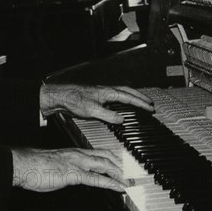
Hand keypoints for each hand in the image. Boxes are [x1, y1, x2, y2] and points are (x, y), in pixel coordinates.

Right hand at [11, 147, 127, 191]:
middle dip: (122, 166)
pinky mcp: (72, 174)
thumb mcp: (58, 164)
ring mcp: (76, 163)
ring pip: (104, 165)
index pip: (101, 152)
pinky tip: (118, 187)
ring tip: (129, 182)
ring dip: (120, 174)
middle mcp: (79, 155)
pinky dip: (110, 183)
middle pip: (107, 157)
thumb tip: (77, 174)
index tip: (124, 166)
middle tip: (132, 175)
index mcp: (75, 152)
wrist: (24, 163)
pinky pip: (95, 178)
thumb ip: (70, 167)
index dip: (115, 159)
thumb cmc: (37, 165)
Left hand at [39, 84, 154, 123]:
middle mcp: (106, 91)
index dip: (140, 103)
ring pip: (122, 93)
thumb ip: (108, 115)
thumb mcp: (92, 110)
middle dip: (140, 97)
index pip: (128, 97)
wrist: (61, 97)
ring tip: (140, 102)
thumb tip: (121, 119)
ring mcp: (102, 93)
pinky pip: (115, 96)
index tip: (150, 107)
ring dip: (132, 97)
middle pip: (128, 91)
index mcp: (107, 92)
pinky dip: (123, 100)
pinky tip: (121, 105)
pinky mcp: (97, 97)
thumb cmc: (74, 100)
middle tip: (150, 103)